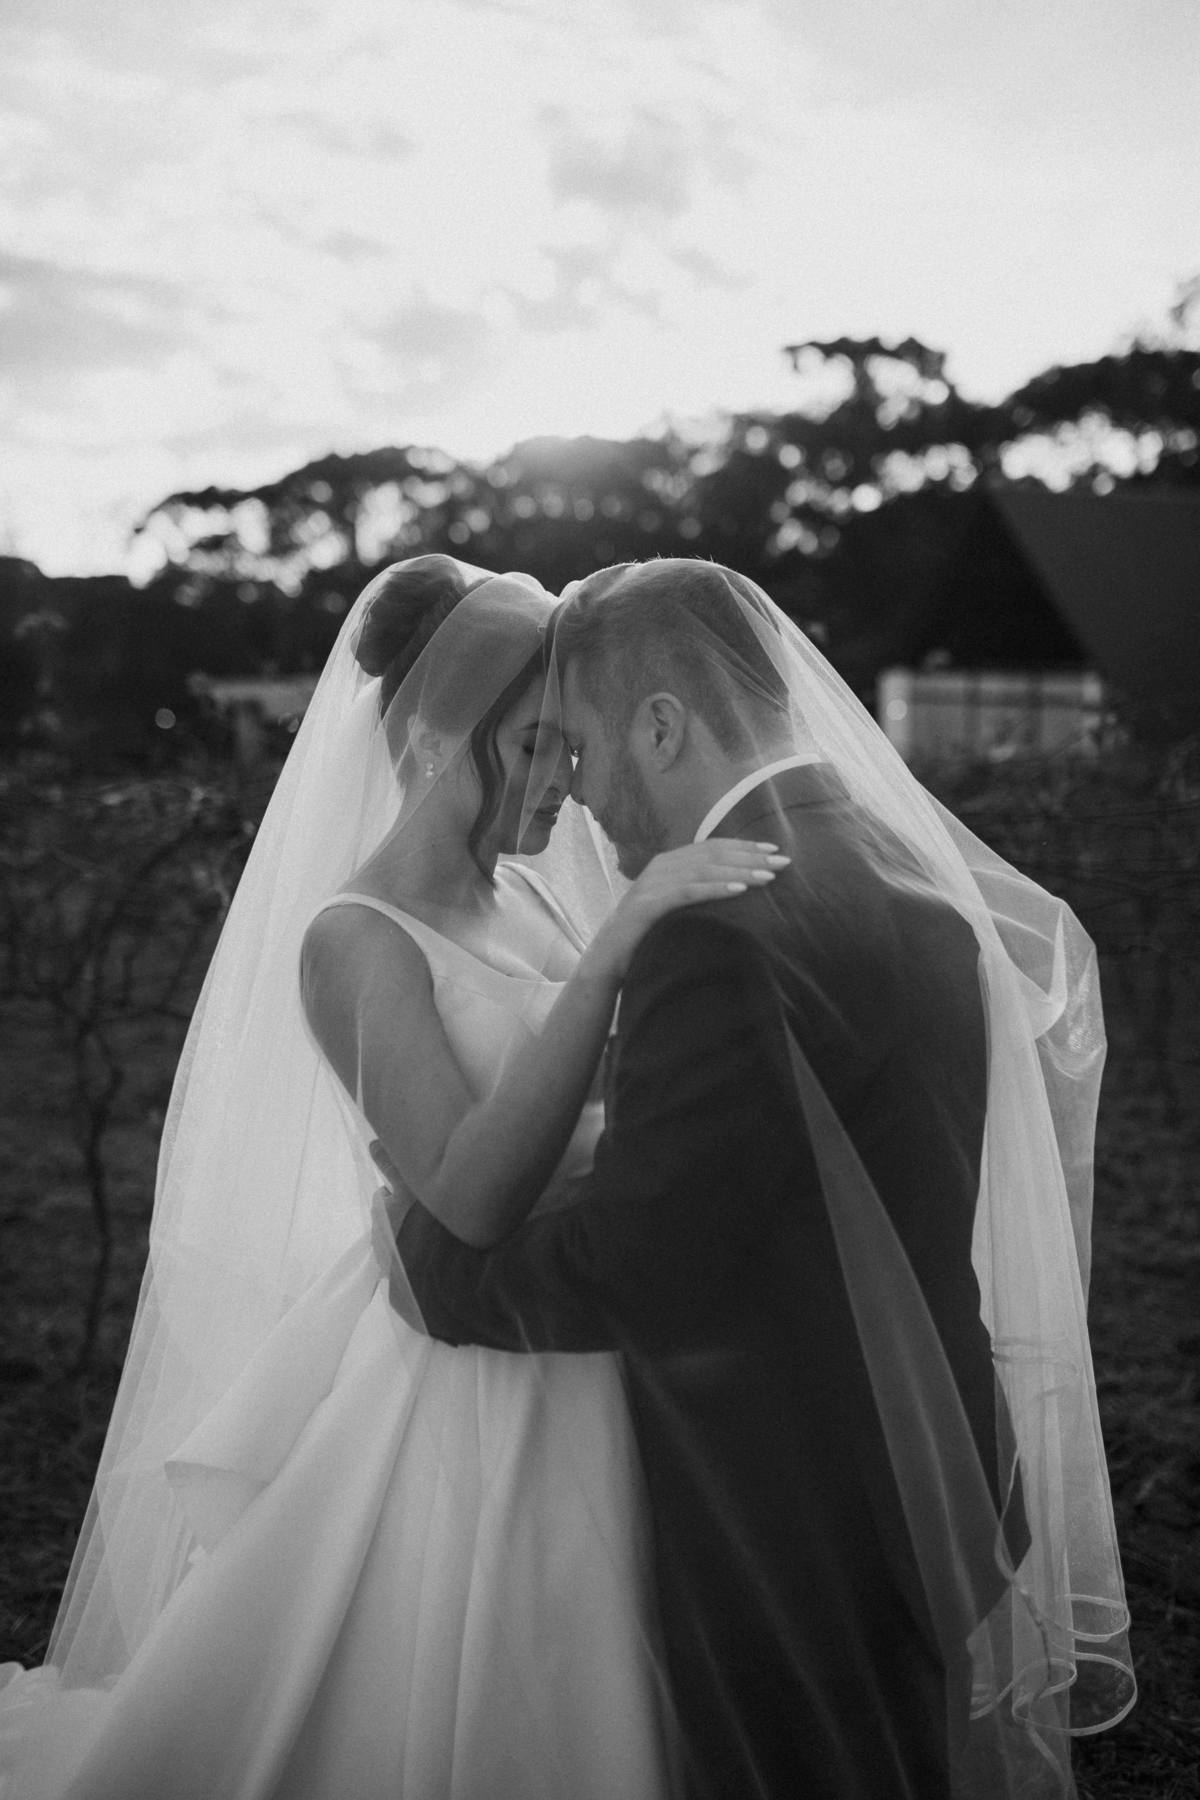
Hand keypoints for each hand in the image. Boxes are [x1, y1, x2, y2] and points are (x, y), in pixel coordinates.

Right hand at [592, 840, 788, 980]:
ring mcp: (653, 883)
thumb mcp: (676, 908)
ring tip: (767, 877)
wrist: (608, 960)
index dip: (745, 847)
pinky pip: (687, 892)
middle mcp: (661, 866)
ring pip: (703, 870)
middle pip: (713, 855)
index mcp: (669, 863)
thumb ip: (697, 892)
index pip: (713, 847)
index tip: (774, 850)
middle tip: (782, 862)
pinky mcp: (648, 904)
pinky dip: (715, 889)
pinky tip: (739, 890)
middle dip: (750, 857)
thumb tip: (738, 888)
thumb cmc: (648, 936)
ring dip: (739, 872)